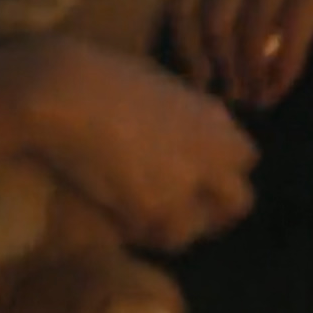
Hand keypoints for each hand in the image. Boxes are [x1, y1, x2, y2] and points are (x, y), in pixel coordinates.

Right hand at [0, 37, 257, 251]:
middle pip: (238, 203)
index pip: (245, 159)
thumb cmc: (100, 76)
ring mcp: (184, 185)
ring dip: (170, 229)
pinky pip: (150, 237)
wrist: (67, 91)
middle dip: (213, 212)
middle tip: (180, 214)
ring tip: (141, 222)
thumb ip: (185, 117)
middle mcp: (211, 155)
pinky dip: (134, 234)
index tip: (198, 177)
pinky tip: (113, 219)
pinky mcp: (150, 209)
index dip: (221, 172)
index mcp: (215, 119)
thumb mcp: (161, 88)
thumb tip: (180, 138)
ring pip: (194, 231)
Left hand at [170, 0, 312, 107]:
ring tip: (260, 98)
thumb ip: (224, 4)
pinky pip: (289, 35)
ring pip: (250, 33)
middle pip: (212, 22)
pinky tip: (282, 87)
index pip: (181, 3)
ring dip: (252, 75)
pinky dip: (282, 69)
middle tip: (236, 96)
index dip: (185, 51)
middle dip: (221, 67)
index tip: (202, 83)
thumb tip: (189, 68)